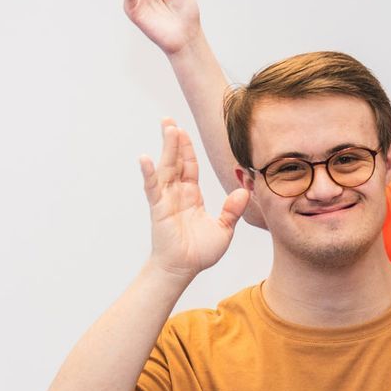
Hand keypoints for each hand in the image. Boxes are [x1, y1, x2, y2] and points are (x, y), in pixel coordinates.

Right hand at [143, 120, 246, 278]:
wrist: (184, 269)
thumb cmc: (200, 252)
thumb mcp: (224, 228)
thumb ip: (232, 210)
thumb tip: (244, 192)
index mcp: (191, 196)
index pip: (190, 167)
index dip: (188, 149)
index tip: (185, 131)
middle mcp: (177, 194)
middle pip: (175, 161)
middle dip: (173, 141)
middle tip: (169, 120)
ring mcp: (166, 199)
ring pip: (166, 168)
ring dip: (167, 148)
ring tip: (168, 128)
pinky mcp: (158, 209)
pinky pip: (152, 188)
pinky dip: (148, 173)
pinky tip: (145, 158)